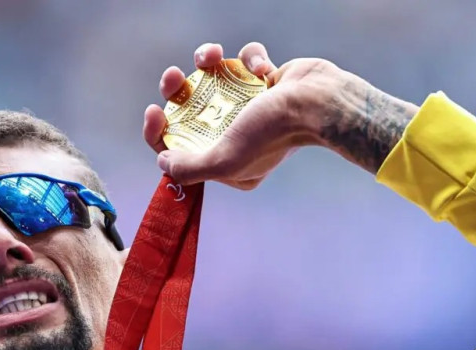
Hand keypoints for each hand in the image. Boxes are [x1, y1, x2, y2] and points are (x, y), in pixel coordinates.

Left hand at [143, 42, 418, 188]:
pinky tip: (263, 69)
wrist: (320, 101)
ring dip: (207, 61)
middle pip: (191, 112)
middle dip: (176, 90)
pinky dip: (251, 59)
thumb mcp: (225, 160)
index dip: (158, 132)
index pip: (180, 150)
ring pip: (214, 80)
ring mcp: (252, 109)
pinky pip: (246, 63)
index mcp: (230, 166)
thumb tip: (163, 162)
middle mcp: (240, 139)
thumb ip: (189, 168)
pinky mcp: (267, 83)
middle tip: (174, 76)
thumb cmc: (273, 132)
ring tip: (212, 55)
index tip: (155, 111)